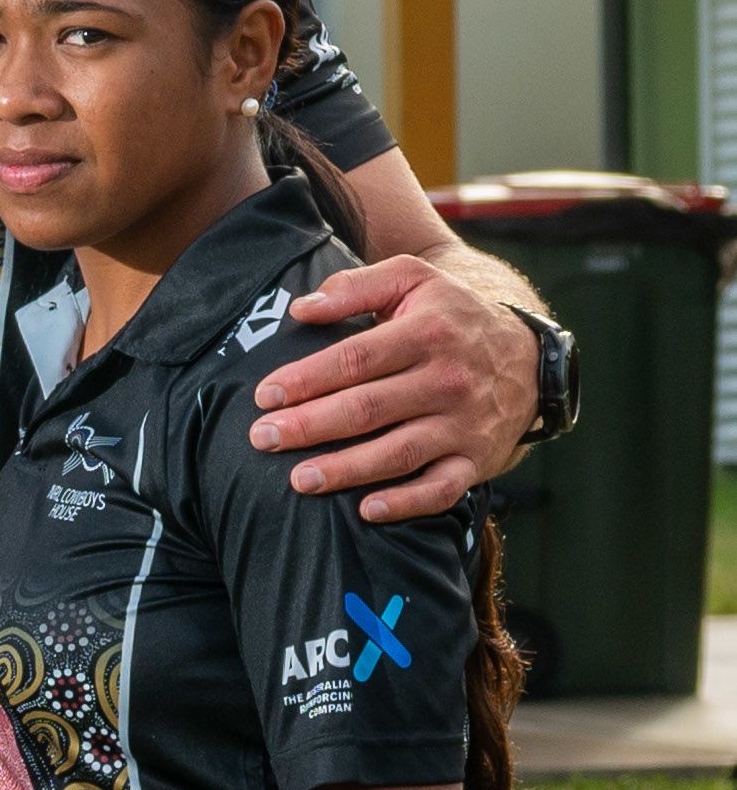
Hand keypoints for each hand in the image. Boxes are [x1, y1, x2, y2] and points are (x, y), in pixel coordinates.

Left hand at [252, 259, 536, 520]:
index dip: (307, 378)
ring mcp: (464, 423)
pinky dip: (407, 503)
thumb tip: (300, 309)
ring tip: (299, 480)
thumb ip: (354, 287)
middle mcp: (448, 380)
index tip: (265, 395)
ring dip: (347, 469)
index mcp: (428, 332)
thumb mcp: (411, 279)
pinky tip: (366, 510)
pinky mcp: (477, 459)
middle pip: (369, 408)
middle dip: (311, 426)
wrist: (527, 355)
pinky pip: (442, 488)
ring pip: (400, 452)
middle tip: (262, 438)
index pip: (356, 359)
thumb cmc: (448, 316)